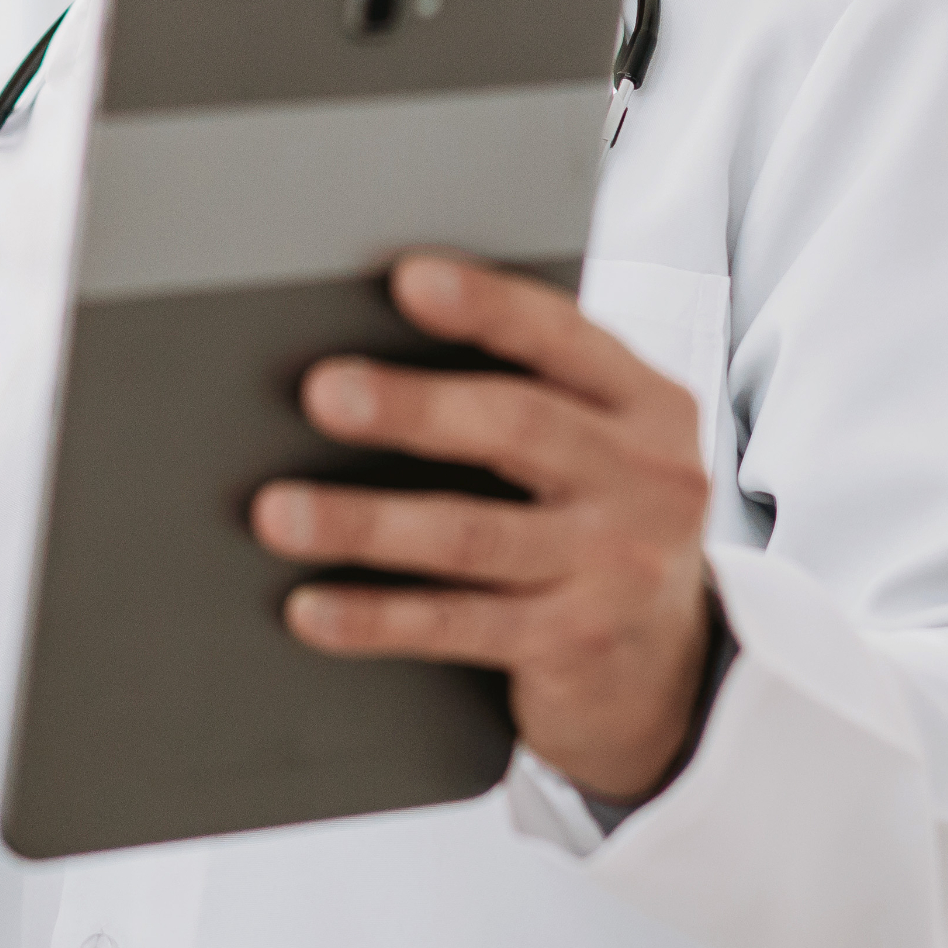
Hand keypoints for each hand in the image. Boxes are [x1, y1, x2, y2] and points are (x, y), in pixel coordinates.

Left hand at [247, 254, 717, 804]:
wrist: (668, 668)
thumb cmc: (601, 525)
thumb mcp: (602, 449)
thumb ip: (533, 396)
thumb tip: (375, 352)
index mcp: (650, 406)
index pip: (564, 337)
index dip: (486, 306)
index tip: (408, 279)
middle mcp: (646, 480)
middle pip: (518, 428)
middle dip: (414, 408)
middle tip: (323, 392)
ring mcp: (617, 568)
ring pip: (471, 535)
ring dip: (365, 523)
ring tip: (279, 512)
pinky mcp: (577, 644)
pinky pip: (456, 625)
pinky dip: (375, 616)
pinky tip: (311, 607)